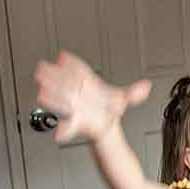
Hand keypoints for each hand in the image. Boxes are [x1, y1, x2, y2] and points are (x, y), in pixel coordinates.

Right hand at [33, 51, 150, 142]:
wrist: (106, 125)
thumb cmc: (110, 109)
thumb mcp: (123, 99)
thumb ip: (134, 93)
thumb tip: (147, 86)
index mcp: (91, 85)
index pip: (80, 71)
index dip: (71, 63)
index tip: (63, 56)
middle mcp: (80, 94)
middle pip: (65, 83)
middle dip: (54, 76)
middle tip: (43, 68)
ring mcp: (76, 106)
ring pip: (62, 101)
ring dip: (52, 97)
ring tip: (42, 93)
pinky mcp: (76, 121)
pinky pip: (69, 125)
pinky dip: (65, 130)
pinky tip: (60, 132)